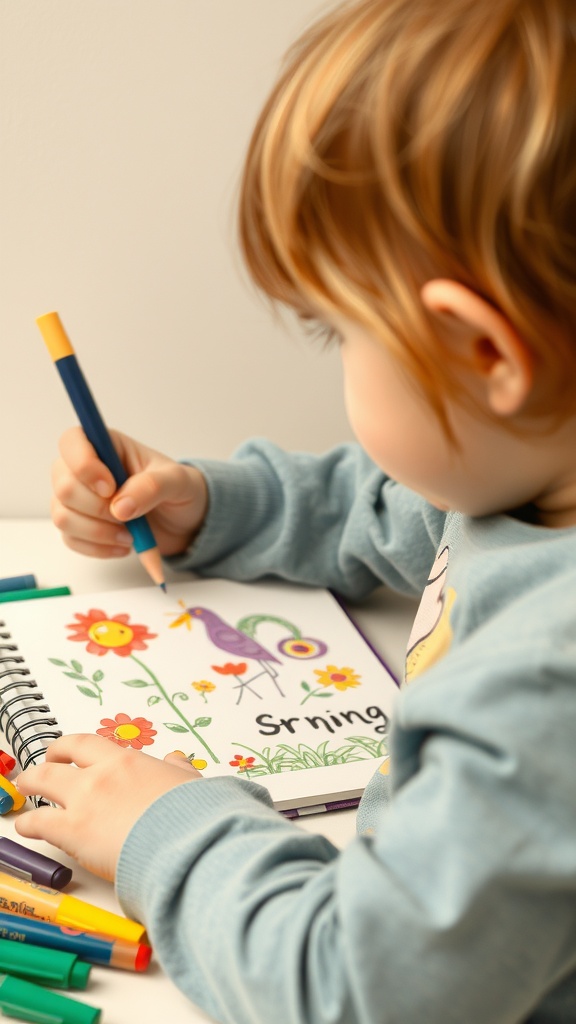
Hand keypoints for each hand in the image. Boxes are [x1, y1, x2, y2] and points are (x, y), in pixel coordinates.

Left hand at [15, 735, 201, 880]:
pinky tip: (24, 828)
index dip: (71, 747)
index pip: (88, 744)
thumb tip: (175, 760)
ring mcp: (84, 801)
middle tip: (38, 771)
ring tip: (24, 790)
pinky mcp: (73, 831)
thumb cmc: (192, 814)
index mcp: (127, 761)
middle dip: (45, 762)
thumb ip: (177, 770)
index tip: (66, 752)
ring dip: (30, 784)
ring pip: (43, 782)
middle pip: (58, 760)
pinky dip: (28, 824)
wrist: (188, 840)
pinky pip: (39, 823)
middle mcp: (100, 775)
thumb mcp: (189, 782)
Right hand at [51, 427, 208, 558]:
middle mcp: (84, 469)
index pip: (72, 442)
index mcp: (107, 445)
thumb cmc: (178, 490)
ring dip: (98, 532)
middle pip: (64, 487)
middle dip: (98, 509)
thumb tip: (120, 506)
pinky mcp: (78, 526)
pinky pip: (71, 540)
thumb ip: (151, 486)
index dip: (84, 466)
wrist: (183, 521)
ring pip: (62, 517)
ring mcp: (77, 499)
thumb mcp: (177, 482)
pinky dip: (99, 548)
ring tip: (129, 535)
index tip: (110, 488)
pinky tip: (123, 546)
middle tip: (129, 516)